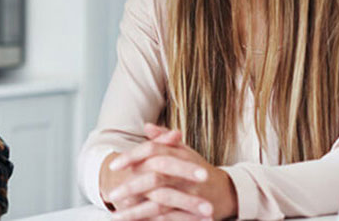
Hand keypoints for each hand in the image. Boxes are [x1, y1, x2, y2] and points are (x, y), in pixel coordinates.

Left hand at [106, 124, 236, 219]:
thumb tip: (147, 126)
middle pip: (155, 178)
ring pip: (160, 203)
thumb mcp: (184, 150)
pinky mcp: (194, 214)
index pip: (152, 150)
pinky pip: (170, 219)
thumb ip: (164, 139)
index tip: (113, 165)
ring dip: (137, 211)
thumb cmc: (197, 169)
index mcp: (180, 155)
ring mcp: (190, 195)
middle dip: (131, 187)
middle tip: (112, 194)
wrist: (227, 192)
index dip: (132, 156)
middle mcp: (185, 174)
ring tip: (118, 216)